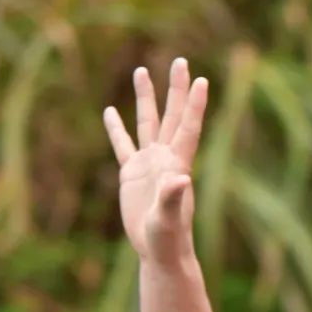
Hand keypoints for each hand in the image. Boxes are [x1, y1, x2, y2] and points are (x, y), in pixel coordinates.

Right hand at [103, 58, 208, 263]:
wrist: (159, 251)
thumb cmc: (168, 238)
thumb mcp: (168, 218)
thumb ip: (172, 198)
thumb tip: (180, 179)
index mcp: (177, 164)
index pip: (187, 128)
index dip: (194, 105)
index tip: (201, 80)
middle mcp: (165, 158)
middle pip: (171, 115)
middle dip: (175, 89)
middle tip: (180, 60)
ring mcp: (148, 164)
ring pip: (147, 123)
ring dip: (146, 97)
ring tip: (142, 70)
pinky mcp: (131, 174)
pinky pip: (122, 144)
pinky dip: (116, 128)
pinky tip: (110, 110)